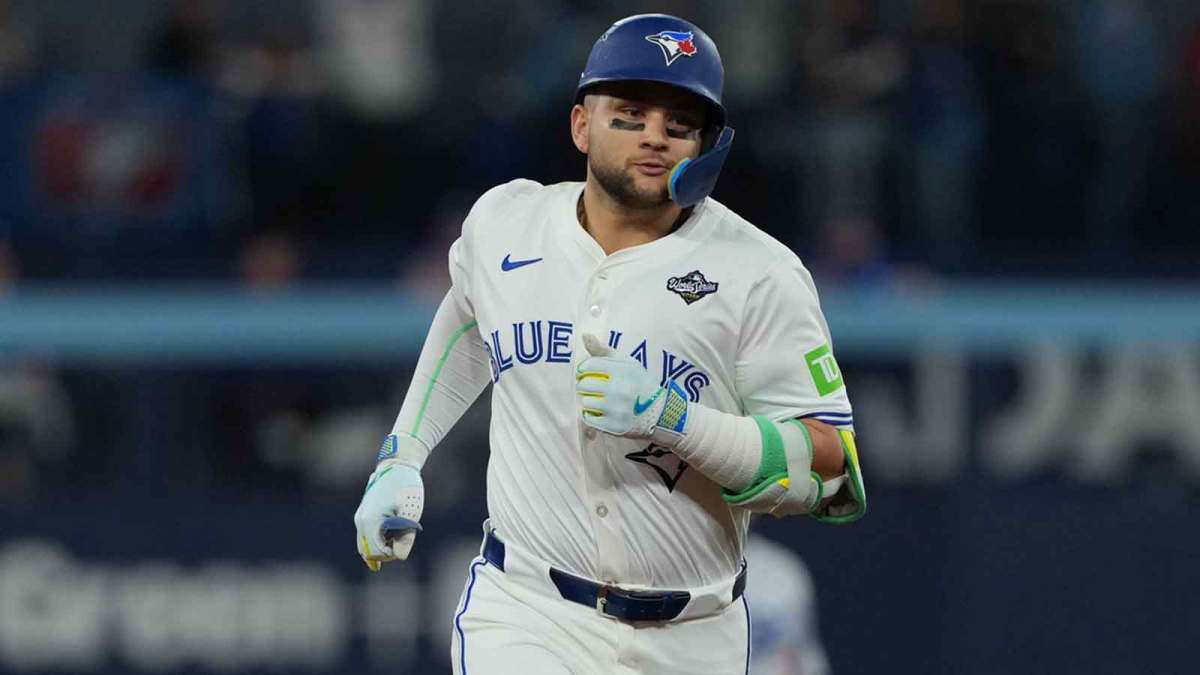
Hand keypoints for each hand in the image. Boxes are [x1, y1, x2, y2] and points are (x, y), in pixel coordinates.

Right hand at [353, 460, 423, 570]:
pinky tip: (390, 540)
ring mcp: (360, 518)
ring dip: (382, 546)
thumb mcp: (411, 514)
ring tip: (399, 533)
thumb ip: (405, 538)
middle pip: (369, 552)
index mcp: (371, 521)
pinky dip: (377, 541)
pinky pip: (365, 537)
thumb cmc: (406, 488)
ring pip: (366, 546)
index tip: (406, 540)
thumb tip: (399, 557)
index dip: (393, 553)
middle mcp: (361, 521)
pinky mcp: (363, 514)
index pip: (377, 553)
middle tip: (403, 540)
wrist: (398, 466)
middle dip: (386, 552)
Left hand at [575, 333, 689, 442]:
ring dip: (590, 401)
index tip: (588, 373)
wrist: (661, 413)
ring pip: (586, 402)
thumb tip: (585, 336)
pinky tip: (603, 411)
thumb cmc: (641, 384)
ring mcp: (617, 410)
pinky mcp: (614, 426)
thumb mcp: (628, 363)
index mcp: (624, 370)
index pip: (588, 366)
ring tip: (601, 400)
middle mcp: (621, 390)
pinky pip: (589, 418)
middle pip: (584, 385)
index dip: (584, 369)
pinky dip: (592, 415)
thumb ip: (604, 350)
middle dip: (586, 385)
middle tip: (594, 387)